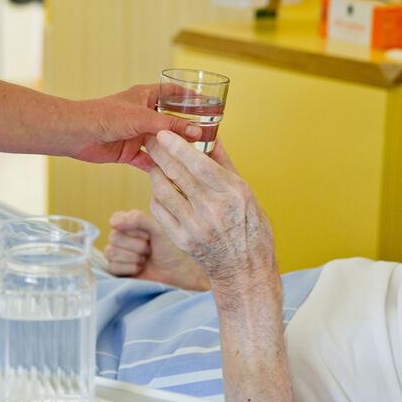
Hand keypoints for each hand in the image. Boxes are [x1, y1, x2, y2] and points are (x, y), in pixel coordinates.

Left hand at [71, 85, 201, 170]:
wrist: (77, 134)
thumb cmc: (106, 116)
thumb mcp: (144, 118)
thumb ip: (170, 125)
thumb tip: (196, 132)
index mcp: (146, 97)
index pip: (173, 93)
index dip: (190, 97)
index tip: (209, 104)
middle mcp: (142, 115)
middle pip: (170, 121)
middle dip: (186, 129)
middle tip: (208, 137)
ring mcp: (136, 134)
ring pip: (161, 143)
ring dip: (174, 150)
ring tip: (195, 158)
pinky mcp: (128, 152)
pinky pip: (148, 160)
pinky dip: (158, 167)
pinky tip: (174, 174)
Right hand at [105, 210, 210, 290]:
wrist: (176, 273)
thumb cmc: (170, 250)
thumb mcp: (157, 229)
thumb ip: (138, 219)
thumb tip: (113, 222)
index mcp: (129, 224)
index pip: (116, 220)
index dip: (132, 229)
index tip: (147, 235)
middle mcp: (121, 238)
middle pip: (114, 237)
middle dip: (136, 246)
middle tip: (149, 250)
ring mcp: (117, 254)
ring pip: (111, 252)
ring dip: (133, 258)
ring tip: (145, 260)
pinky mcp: (116, 270)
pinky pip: (112, 266)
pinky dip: (129, 268)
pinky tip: (139, 269)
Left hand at [144, 131, 276, 287]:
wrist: (244, 268)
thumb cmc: (250, 227)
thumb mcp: (246, 192)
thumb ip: (225, 163)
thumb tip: (212, 136)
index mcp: (233, 193)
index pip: (198, 164)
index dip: (177, 146)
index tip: (164, 133)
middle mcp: (212, 209)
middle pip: (176, 174)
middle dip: (159, 153)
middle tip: (151, 140)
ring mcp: (195, 226)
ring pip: (163, 191)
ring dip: (155, 173)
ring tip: (156, 164)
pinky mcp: (181, 240)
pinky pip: (159, 211)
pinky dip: (156, 195)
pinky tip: (160, 188)